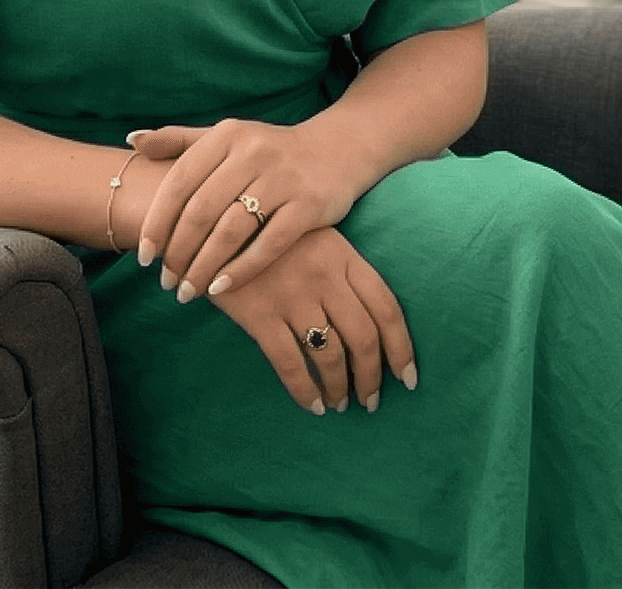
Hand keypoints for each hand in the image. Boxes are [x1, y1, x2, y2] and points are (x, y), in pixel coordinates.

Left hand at [129, 119, 363, 301]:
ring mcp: (283, 179)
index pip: (180, 182)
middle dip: (178, 252)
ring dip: (204, 267)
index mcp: (226, 135)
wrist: (337, 150)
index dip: (157, 222)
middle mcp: (253, 152)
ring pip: (231, 231)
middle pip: (201, 211)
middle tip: (165, 282)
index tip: (143, 256)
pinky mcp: (309, 205)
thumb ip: (180, 139)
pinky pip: (269, 244)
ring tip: (188, 291)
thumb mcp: (226, 136)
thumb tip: (133, 140)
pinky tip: (222, 287)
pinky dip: (241, 269)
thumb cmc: (269, 150)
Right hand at [208, 227, 416, 414]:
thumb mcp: (314, 236)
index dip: (402, 348)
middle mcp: (324, 275)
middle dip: (372, 377)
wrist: (213, 217)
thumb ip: (340, 270)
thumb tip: (368, 325)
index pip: (386, 308)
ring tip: (340, 404)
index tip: (408, 377)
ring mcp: (292, 294)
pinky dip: (305, 391)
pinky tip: (312, 405)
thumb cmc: (268, 231)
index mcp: (343, 255)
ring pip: (330, 354)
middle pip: (364, 337)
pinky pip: (290, 363)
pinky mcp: (259, 313)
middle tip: (371, 401)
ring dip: (340, 387)